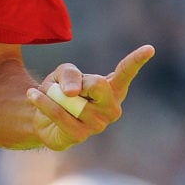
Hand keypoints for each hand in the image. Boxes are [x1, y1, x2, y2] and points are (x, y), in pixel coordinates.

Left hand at [27, 44, 154, 150]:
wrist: (40, 113)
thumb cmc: (60, 90)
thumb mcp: (64, 72)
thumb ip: (71, 74)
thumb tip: (74, 93)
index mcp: (112, 89)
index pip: (125, 72)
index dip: (137, 60)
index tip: (150, 48)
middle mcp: (111, 108)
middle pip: (100, 86)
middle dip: (81, 81)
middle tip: (68, 86)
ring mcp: (97, 125)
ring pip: (74, 101)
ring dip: (53, 92)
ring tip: (48, 93)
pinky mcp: (80, 136)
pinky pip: (59, 113)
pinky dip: (43, 102)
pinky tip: (34, 95)